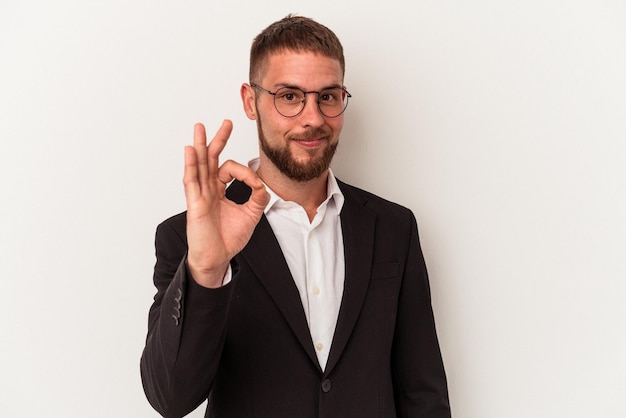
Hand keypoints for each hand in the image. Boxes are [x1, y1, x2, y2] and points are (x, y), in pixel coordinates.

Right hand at [184, 120, 268, 287]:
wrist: (217, 258)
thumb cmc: (228, 239)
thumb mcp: (251, 215)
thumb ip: (258, 197)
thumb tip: (261, 181)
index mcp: (219, 191)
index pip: (230, 170)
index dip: (245, 172)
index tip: (255, 183)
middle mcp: (208, 190)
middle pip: (211, 159)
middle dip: (218, 140)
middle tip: (225, 122)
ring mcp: (200, 195)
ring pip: (199, 165)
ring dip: (200, 145)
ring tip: (199, 127)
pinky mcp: (195, 204)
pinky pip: (191, 181)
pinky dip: (191, 165)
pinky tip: (190, 150)